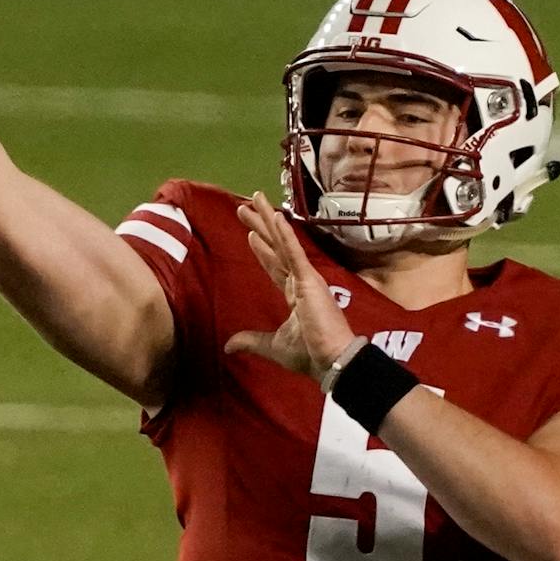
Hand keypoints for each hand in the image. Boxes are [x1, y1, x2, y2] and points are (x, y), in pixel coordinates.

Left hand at [223, 193, 356, 381]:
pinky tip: (276, 217)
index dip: (262, 249)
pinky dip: (285, 235)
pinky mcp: (309, 281)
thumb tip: (228, 345)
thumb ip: (251, 341)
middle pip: (276, 247)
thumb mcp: (273, 346)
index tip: (251, 234)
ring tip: (256, 199)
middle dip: (260, 226)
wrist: (331, 361)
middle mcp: (301, 282)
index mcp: (295, 296)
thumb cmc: (310, 354)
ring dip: (268, 220)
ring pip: (283, 243)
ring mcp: (306, 279)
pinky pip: (294, 253)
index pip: (275, 266)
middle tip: (246, 205)